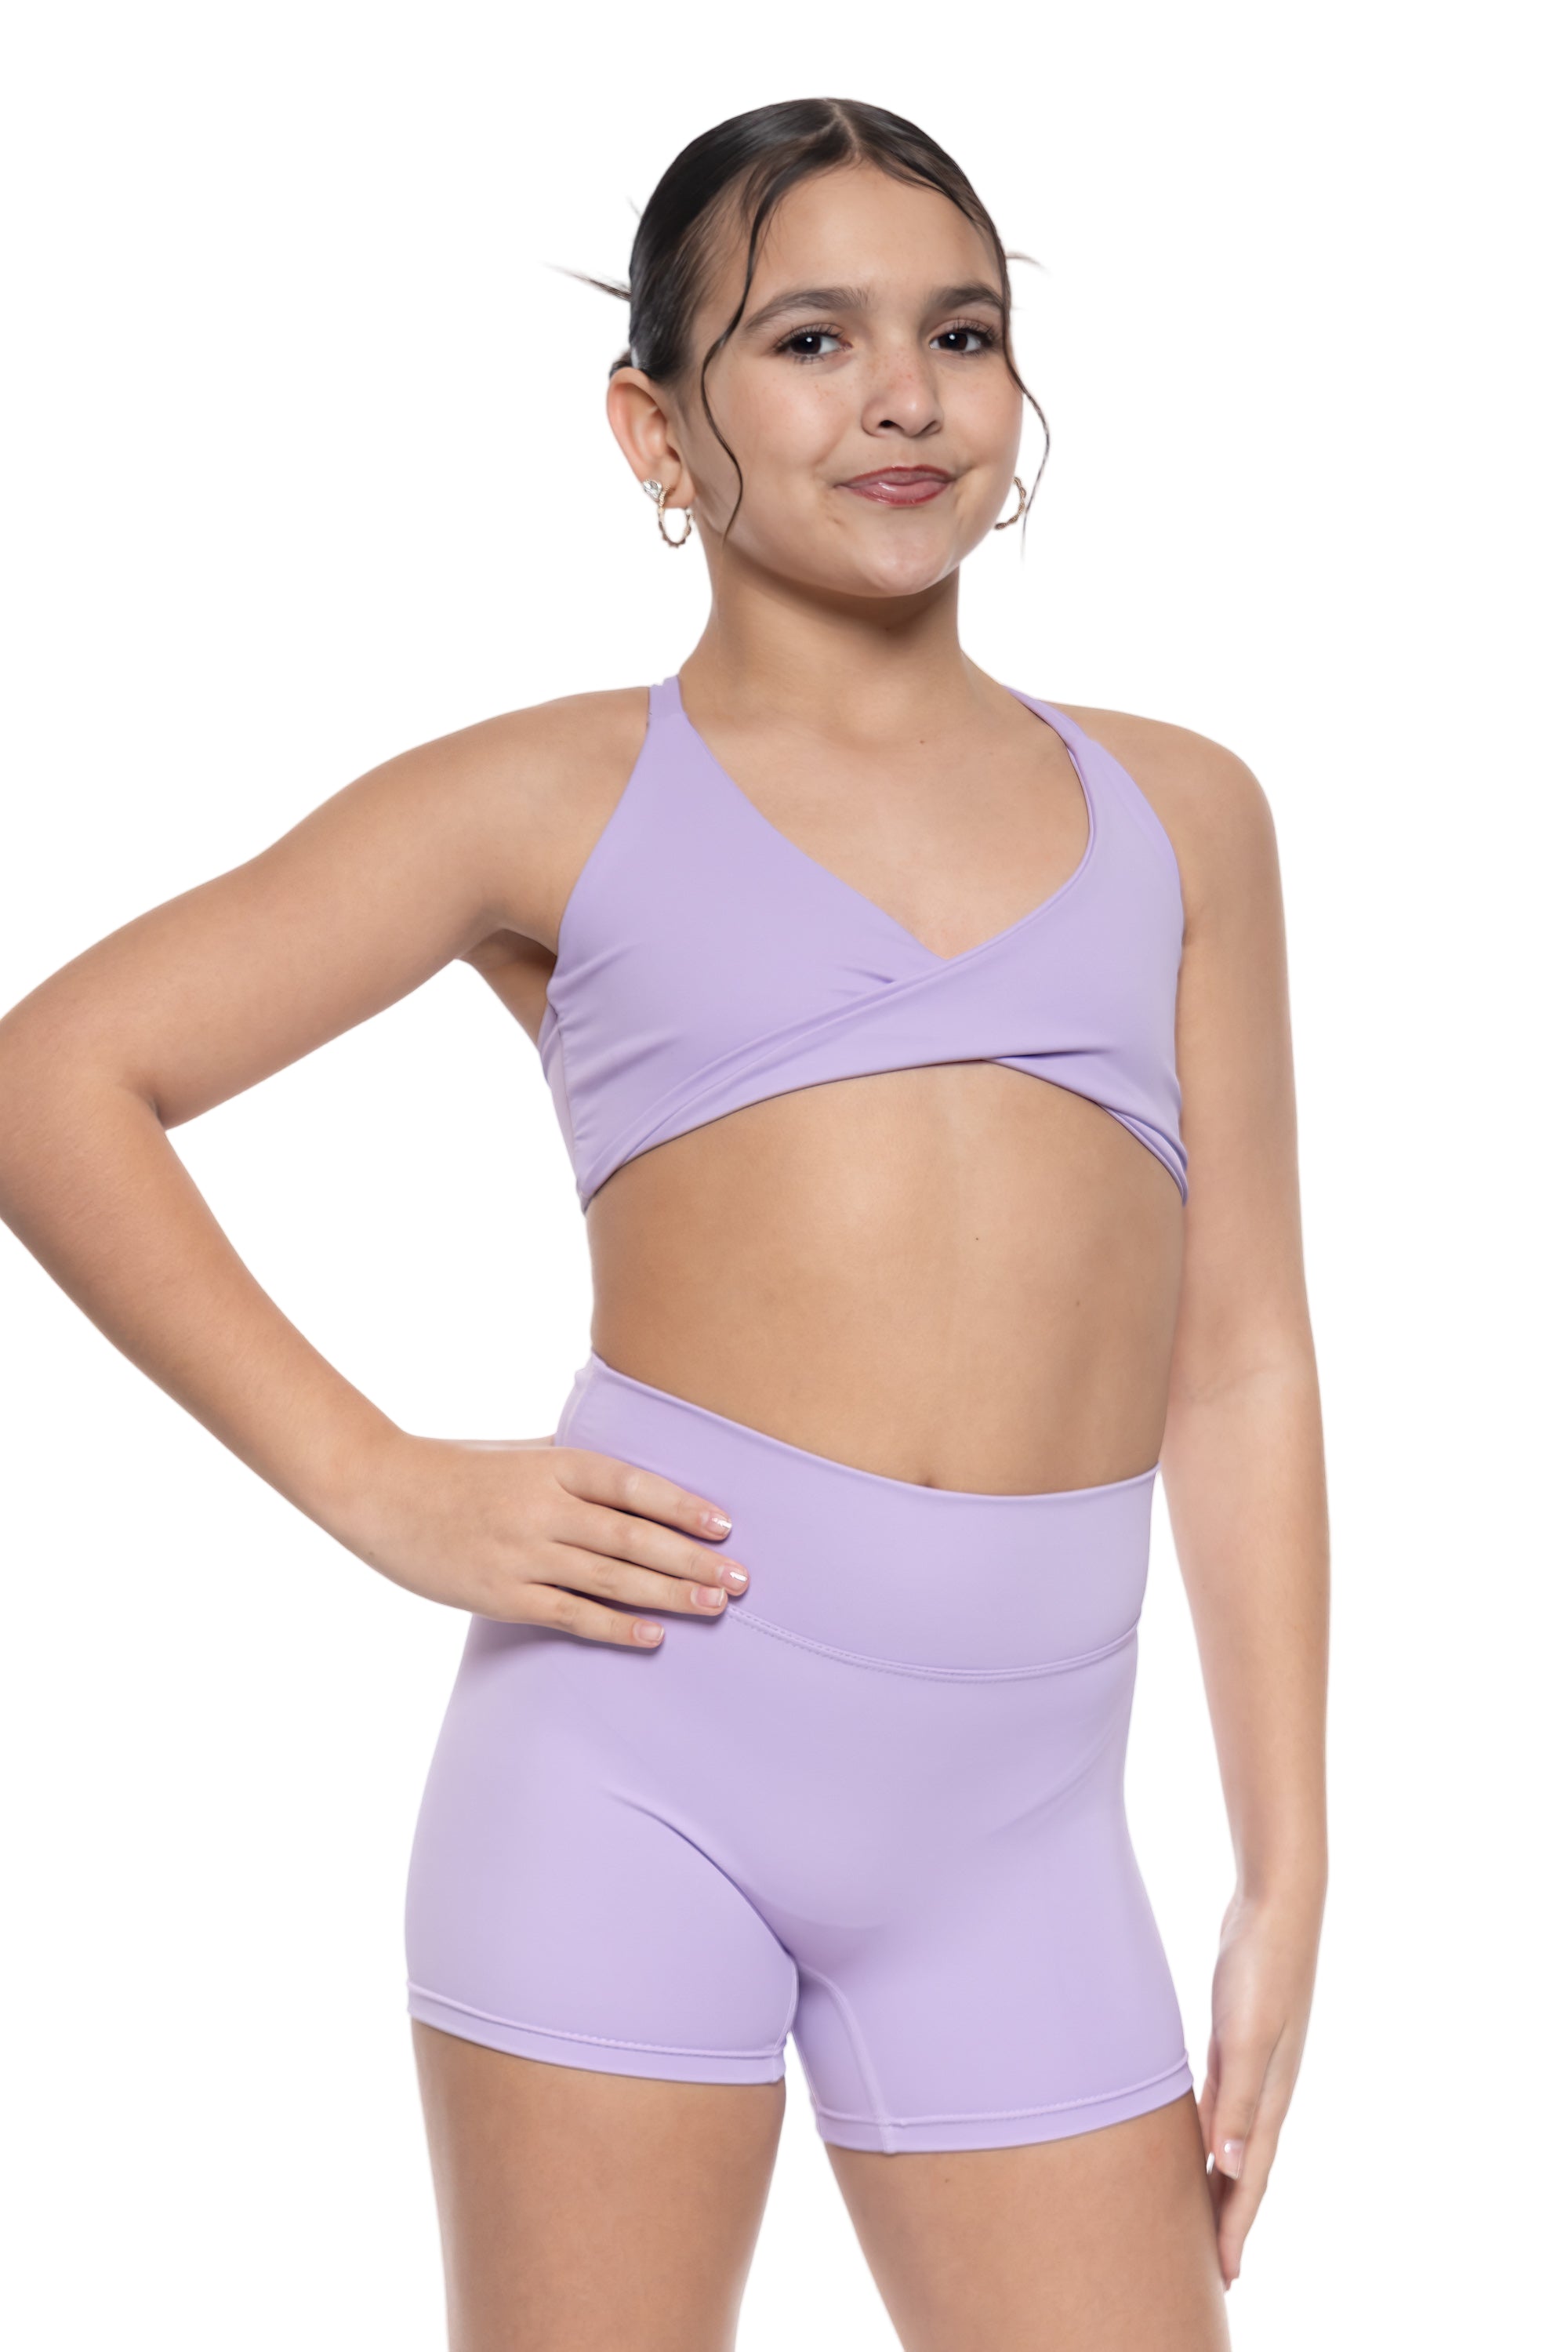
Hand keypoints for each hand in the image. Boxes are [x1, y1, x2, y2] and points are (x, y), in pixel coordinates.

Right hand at [332, 1429, 748, 1645]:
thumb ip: (570, 1459)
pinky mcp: (499, 1593)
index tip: (724, 1526)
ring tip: (715, 1607)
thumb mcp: (517, 1449)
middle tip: (741, 1580)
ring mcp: (522, 1552)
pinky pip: (568, 1613)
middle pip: (633, 1536)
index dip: (682, 1505)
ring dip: (668, 1595)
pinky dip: (613, 1627)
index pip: (633, 1484)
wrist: (377, 1490)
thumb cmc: (453, 1466)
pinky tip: (652, 1637)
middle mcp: (543, 1507)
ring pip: (610, 1577)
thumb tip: (629, 1460)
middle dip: (692, 1560)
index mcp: (552, 1463)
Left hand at [1198, 1881, 1323, 2288]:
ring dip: (1217, 2177)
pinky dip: (1206, 2128)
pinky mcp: (1235, 2036)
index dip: (1236, 2227)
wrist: (1274, 1905)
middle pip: (1243, 2167)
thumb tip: (1228, 2168)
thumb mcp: (1247, 2035)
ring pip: (1230, 2136)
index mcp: (1271, 2096)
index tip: (1224, 2275)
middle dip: (1229, 2216)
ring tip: (1200, 2214)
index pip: (1250, 2178)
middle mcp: (1265, 2087)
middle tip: (1211, 2266)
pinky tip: (1192, 2136)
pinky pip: (1218, 2100)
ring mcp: (1252, 2061)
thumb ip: (1238, 2100)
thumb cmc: (1263, 1967)